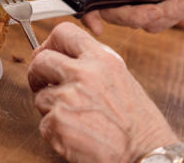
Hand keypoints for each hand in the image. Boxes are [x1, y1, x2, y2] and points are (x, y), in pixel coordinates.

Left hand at [28, 23, 177, 162]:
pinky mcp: (58, 123)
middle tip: (42, 84)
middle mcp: (82, 74)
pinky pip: (44, 124)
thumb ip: (92, 64)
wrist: (146, 155)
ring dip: (51, 108)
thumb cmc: (139, 124)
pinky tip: (76, 134)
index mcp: (100, 59)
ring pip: (41, 96)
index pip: (63, 32)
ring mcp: (68, 98)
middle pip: (41, 61)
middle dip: (38, 74)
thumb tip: (63, 58)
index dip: (50, 43)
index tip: (46, 53)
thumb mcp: (120, 78)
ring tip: (75, 118)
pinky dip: (55, 131)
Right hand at [77, 0, 183, 34]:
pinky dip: (172, 16)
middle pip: (112, 12)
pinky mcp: (155, 13)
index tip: (94, 25)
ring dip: (161, 13)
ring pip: (135, 21)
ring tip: (183, 0)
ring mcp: (137, 0)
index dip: (87, 8)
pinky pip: (155, 26)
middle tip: (155, 12)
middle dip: (135, 15)